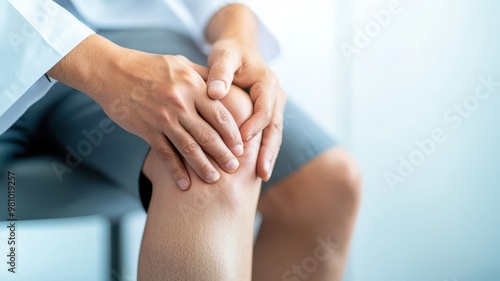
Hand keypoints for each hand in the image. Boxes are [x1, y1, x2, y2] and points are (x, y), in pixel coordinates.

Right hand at [48, 35, 243, 189]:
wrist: (112, 72)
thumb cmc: (149, 66)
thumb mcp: (180, 63)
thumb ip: (204, 76)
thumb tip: (225, 87)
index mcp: (193, 87)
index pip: (220, 115)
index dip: (233, 134)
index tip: (241, 148)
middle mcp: (180, 103)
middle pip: (208, 135)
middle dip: (223, 154)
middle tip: (234, 168)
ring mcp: (163, 118)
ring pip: (189, 148)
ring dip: (203, 166)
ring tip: (214, 179)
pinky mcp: (147, 130)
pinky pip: (165, 155)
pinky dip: (175, 171)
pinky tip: (184, 185)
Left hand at [206, 38, 286, 180]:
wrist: (240, 50)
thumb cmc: (229, 53)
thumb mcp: (224, 56)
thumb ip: (220, 73)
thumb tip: (214, 92)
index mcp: (268, 83)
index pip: (265, 109)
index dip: (255, 125)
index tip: (241, 139)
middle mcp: (275, 96)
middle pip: (275, 127)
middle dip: (269, 150)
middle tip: (262, 173)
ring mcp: (274, 107)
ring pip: (274, 134)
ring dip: (269, 155)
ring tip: (263, 176)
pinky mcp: (267, 114)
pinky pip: (267, 134)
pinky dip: (263, 151)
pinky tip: (256, 170)